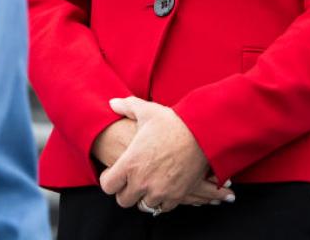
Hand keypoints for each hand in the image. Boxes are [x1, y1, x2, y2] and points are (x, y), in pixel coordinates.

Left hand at [98, 96, 216, 213]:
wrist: (202, 133)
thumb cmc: (173, 122)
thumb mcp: (147, 111)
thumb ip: (127, 107)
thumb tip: (112, 103)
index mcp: (130, 164)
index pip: (107, 185)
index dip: (108, 179)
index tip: (114, 173)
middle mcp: (142, 182)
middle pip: (123, 200)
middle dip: (125, 191)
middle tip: (130, 180)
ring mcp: (160, 191)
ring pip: (143, 205)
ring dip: (144, 196)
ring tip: (147, 184)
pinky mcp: (176, 196)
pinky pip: (163, 207)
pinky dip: (162, 200)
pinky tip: (163, 188)